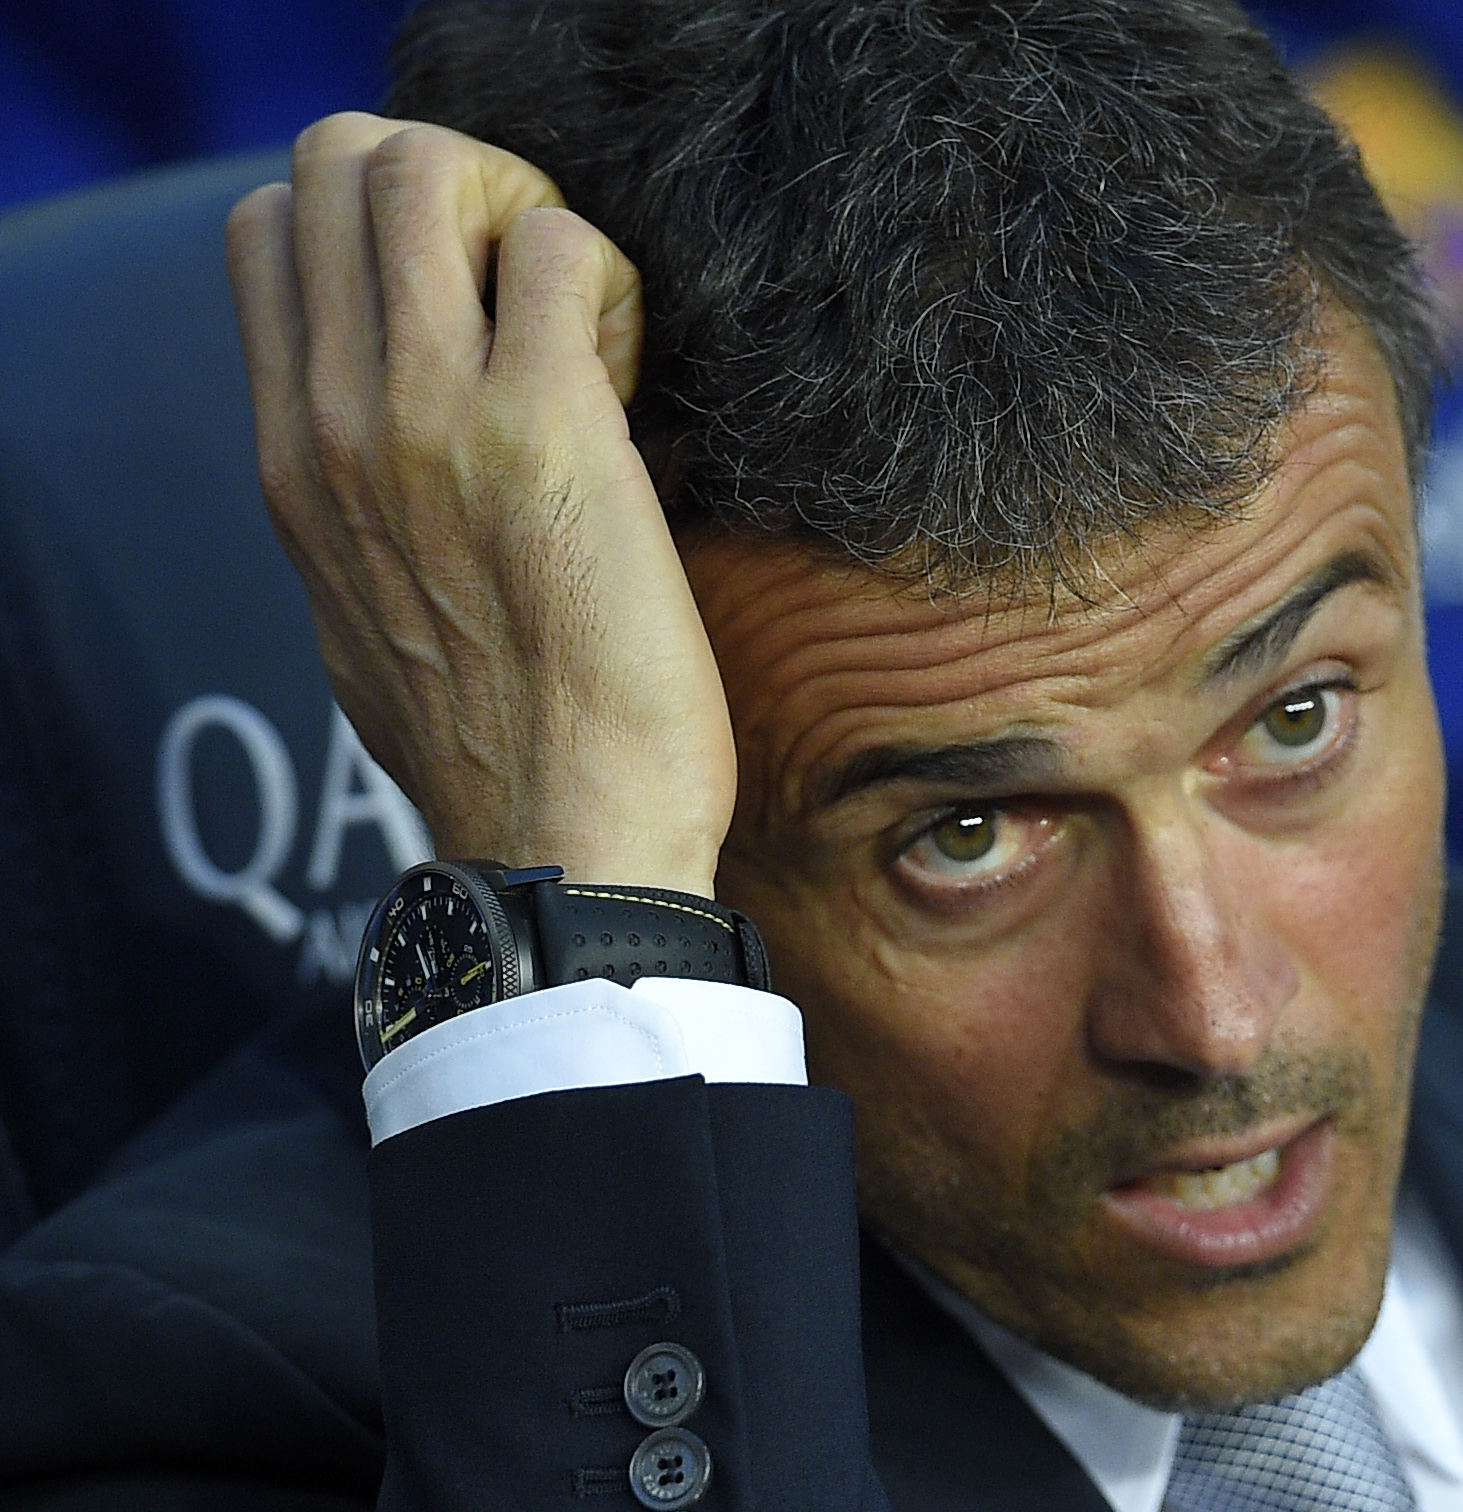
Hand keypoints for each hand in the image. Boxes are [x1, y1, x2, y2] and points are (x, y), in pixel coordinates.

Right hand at [226, 113, 735, 896]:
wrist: (566, 838)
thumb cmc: (499, 748)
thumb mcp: (364, 616)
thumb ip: (358, 508)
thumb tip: (385, 450)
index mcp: (291, 462)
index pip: (269, 231)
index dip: (378, 229)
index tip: (464, 315)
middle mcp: (335, 422)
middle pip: (338, 162)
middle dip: (455, 189)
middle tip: (534, 296)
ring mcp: (428, 417)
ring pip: (431, 168)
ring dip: (529, 218)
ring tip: (582, 333)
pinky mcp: (545, 428)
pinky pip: (560, 246)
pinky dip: (609, 280)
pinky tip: (633, 380)